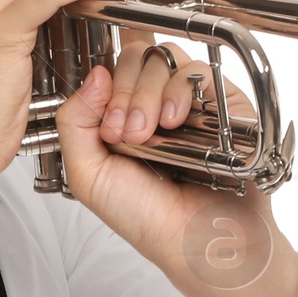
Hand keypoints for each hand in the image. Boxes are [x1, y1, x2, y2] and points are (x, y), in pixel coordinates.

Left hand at [57, 32, 297, 296]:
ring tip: (150, 134)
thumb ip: (74, 122)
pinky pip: (197, 71)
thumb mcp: (88, 174)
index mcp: (122, 116)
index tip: (107, 126)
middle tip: (127, 132)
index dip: (104, 85)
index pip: (110, 68)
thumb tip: (94, 73)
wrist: (196, 240)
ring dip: (148, 92)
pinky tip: (174, 122)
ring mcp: (190, 101)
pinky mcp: (223, 102)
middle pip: (135, 56)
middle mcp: (155, 104)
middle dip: (124, 91)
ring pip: (164, 59)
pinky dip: (179, 91)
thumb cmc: (146, 218)